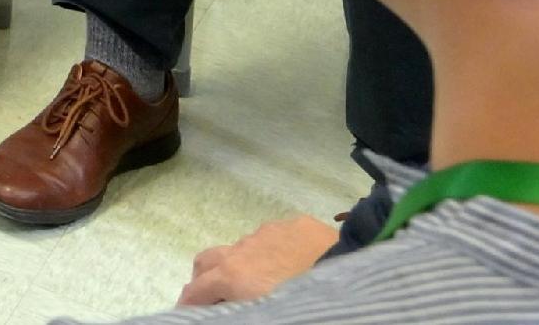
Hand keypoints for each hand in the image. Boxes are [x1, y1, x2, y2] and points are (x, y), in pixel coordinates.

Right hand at [178, 214, 338, 307]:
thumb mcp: (263, 312)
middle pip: (207, 260)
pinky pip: (272, 237)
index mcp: (232, 275)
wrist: (351, 272)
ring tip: (261, 279)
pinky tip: (291, 262)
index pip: (195, 290)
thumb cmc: (302, 301)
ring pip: (241, 248)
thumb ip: (237, 308)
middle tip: (213, 296)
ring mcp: (267, 232)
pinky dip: (270, 251)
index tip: (187, 314)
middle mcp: (242, 249)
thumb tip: (225, 308)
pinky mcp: (294, 224)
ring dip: (241, 263)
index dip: (188, 304)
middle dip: (203, 278)